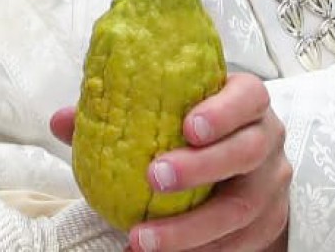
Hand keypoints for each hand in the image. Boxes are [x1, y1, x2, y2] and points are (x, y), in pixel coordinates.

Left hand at [53, 72, 289, 251]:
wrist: (243, 166)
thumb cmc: (197, 131)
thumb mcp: (168, 111)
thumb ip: (119, 111)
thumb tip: (63, 121)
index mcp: (247, 103)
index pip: (248, 97)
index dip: (223, 111)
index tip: (187, 126)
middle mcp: (267, 141)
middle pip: (246, 153)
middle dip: (201, 168)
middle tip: (154, 177)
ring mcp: (270, 187)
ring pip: (241, 210)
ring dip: (190, 229)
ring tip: (142, 239)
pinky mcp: (266, 226)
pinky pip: (236, 247)